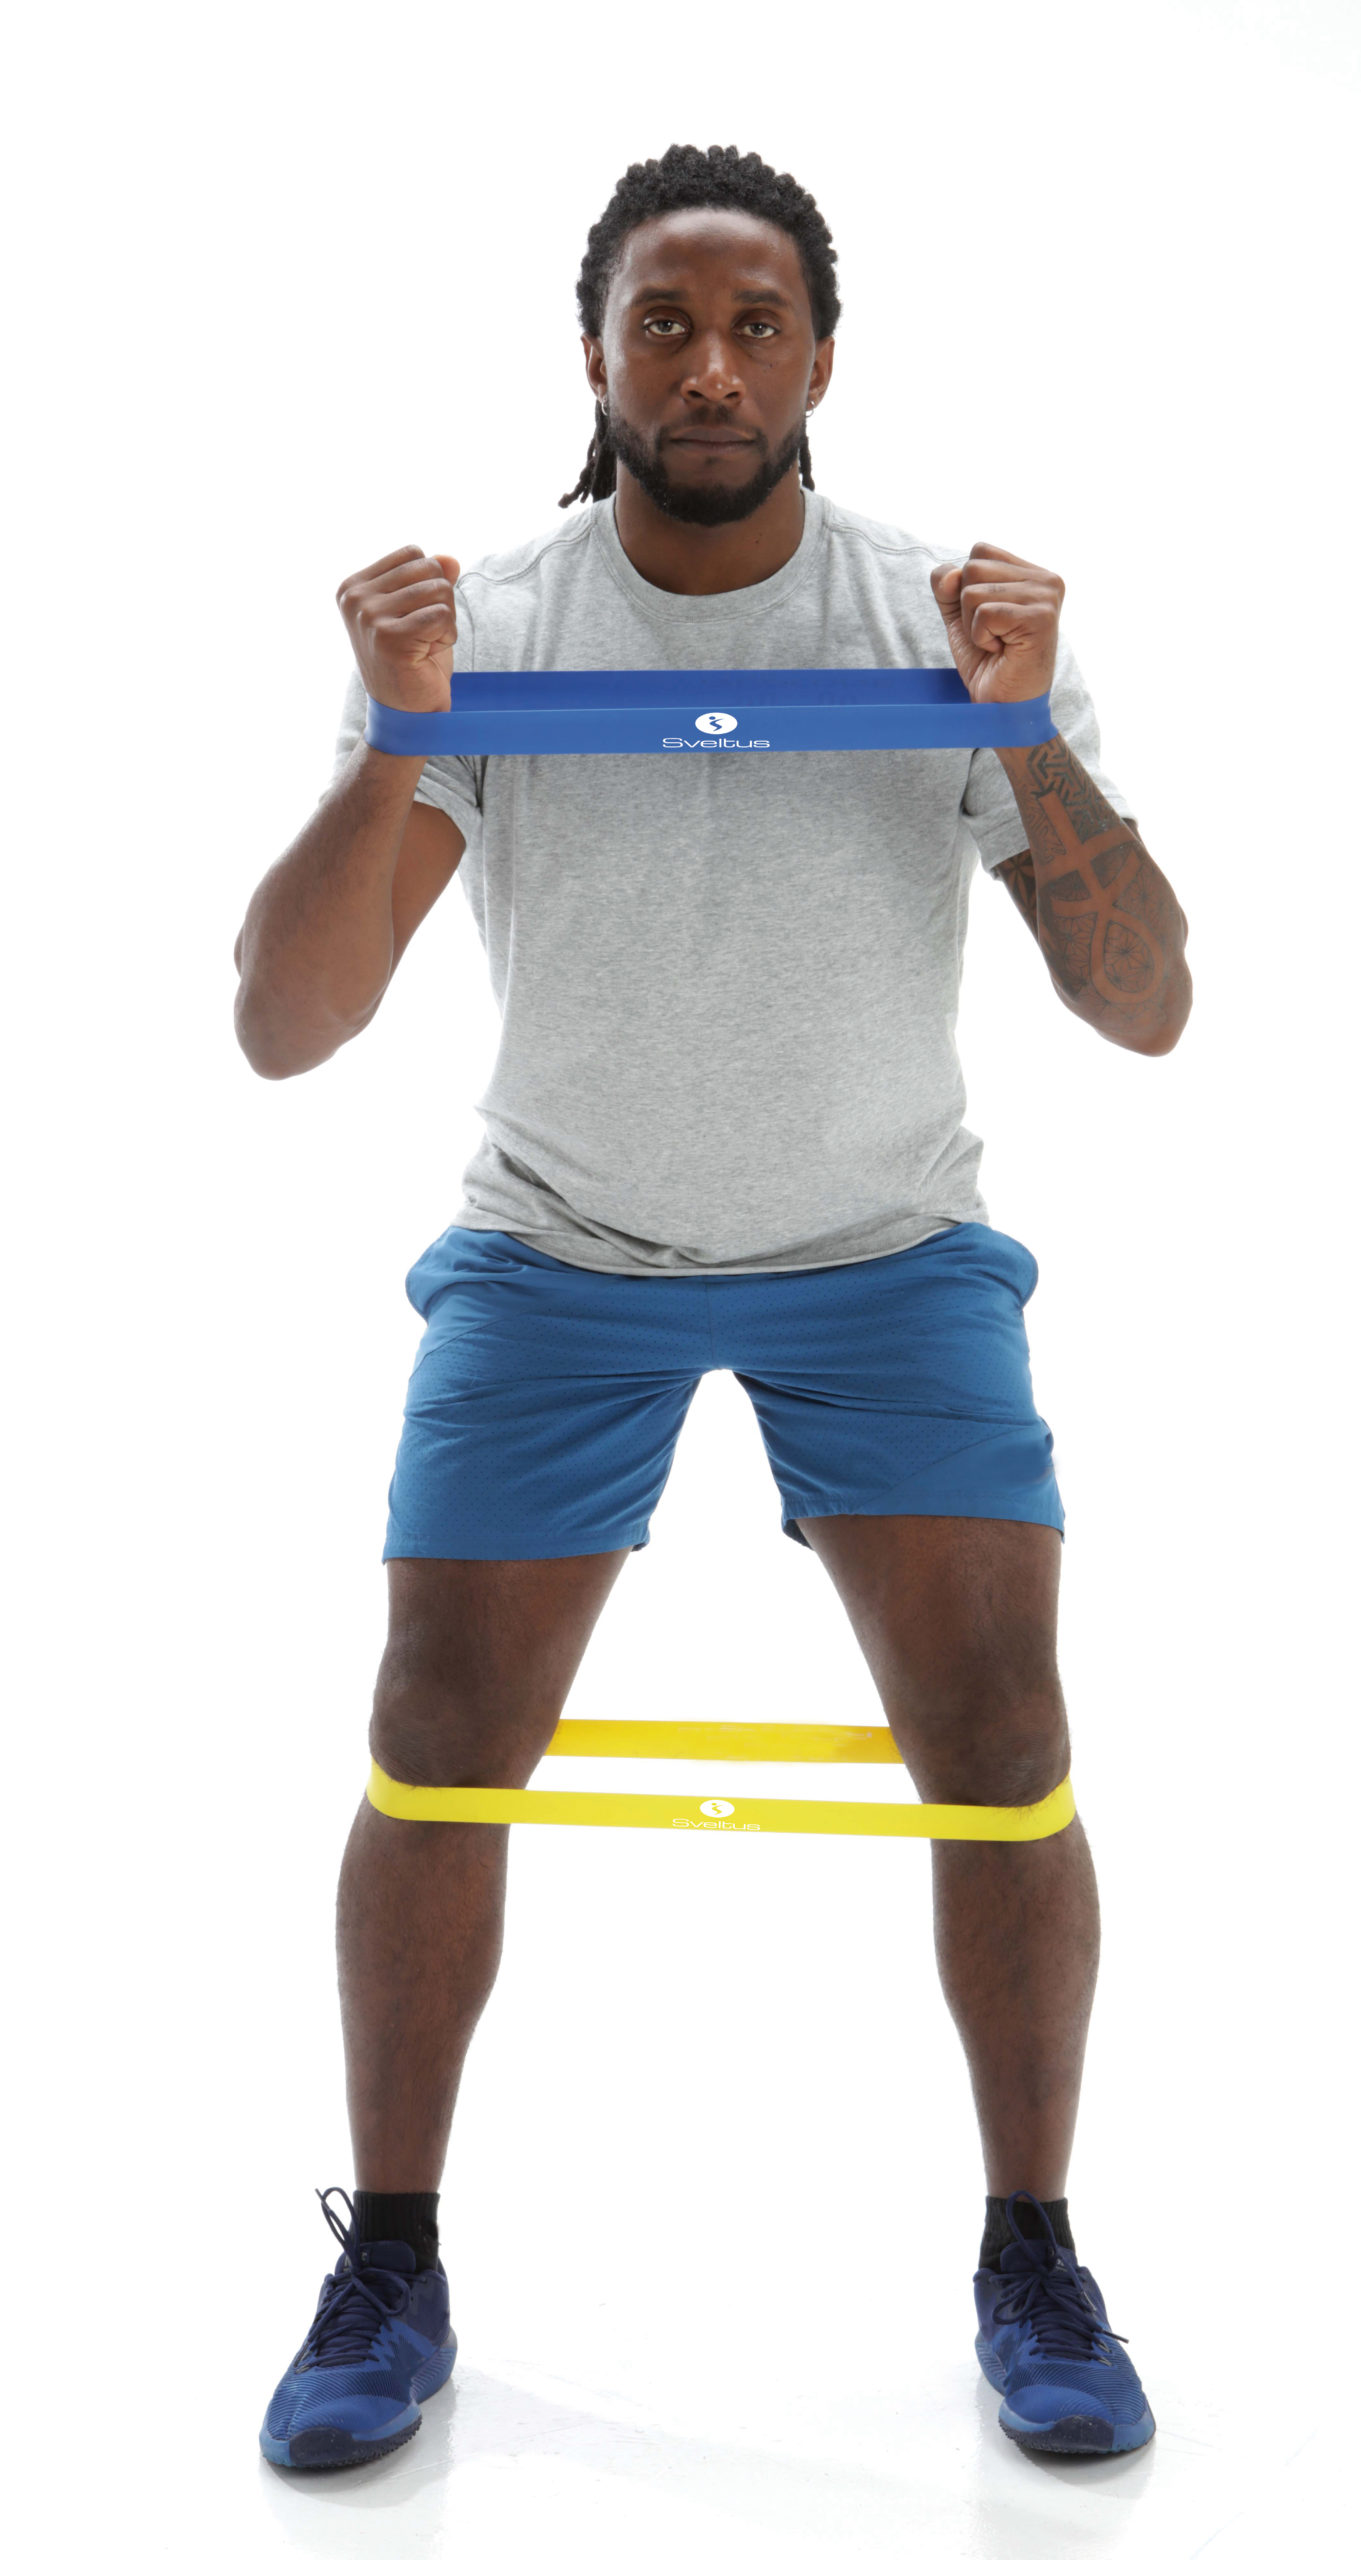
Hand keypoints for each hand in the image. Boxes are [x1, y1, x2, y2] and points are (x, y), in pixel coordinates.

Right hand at [336, 545, 461, 714]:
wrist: (406, 713)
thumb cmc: (413, 661)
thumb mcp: (421, 612)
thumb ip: (431, 581)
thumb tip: (450, 559)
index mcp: (354, 586)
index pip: (412, 554)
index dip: (428, 582)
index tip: (414, 616)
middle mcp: (356, 598)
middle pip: (428, 568)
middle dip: (441, 600)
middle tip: (424, 633)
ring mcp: (369, 617)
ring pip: (439, 589)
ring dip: (446, 620)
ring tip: (425, 645)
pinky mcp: (390, 638)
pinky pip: (442, 615)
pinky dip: (447, 636)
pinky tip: (428, 654)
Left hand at [929, 542, 1062, 705]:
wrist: (1003, 705)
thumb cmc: (988, 662)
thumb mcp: (960, 616)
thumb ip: (948, 586)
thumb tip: (950, 574)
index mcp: (1032, 572)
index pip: (980, 551)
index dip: (966, 587)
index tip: (988, 619)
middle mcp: (1045, 579)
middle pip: (973, 566)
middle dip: (967, 608)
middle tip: (992, 634)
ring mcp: (1046, 597)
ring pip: (973, 591)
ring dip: (974, 625)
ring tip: (998, 643)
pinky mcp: (1040, 617)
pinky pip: (984, 613)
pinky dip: (981, 638)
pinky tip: (1001, 650)